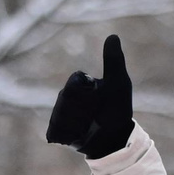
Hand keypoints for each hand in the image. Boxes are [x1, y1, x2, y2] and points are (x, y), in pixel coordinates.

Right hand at [45, 34, 134, 159]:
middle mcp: (66, 99)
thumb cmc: (118, 109)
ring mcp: (60, 116)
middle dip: (80, 111)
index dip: (84, 95)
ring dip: (75, 123)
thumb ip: (114, 61)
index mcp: (77, 84)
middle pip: (64, 101)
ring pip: (59, 116)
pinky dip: (67, 134)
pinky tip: (78, 136)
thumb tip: (113, 35)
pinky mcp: (58, 133)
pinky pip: (55, 131)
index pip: (72, 85)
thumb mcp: (118, 83)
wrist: (115, 139)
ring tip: (86, 126)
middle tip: (92, 116)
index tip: (96, 102)